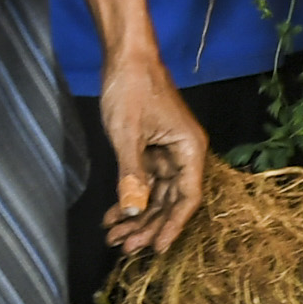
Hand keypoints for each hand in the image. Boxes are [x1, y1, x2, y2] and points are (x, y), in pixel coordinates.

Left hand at [96, 57, 208, 259]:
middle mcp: (184, 154)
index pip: (187, 198)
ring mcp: (168, 151)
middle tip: (124, 247)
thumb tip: (134, 211)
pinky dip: (129, 196)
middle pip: (170, 201)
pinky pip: (144, 180)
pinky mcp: (152, 147)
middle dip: (147, 225)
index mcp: (190, 150)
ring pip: (156, 194)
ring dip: (136, 215)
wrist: (126, 55)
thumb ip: (132, 175)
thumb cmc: (132, 88)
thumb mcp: (127, 134)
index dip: (173, 226)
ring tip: (114, 236)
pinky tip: (112, 214)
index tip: (156, 248)